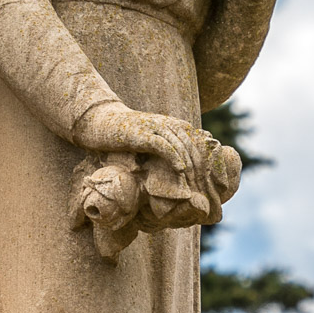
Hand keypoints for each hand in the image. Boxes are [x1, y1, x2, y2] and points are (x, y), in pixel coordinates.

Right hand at [72, 100, 205, 176]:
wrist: (103, 122)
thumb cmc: (129, 136)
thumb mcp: (153, 142)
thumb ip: (169, 151)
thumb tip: (185, 174)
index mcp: (177, 126)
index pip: (201, 145)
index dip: (208, 164)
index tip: (210, 184)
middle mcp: (170, 124)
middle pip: (195, 148)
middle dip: (201, 170)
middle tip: (204, 190)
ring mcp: (157, 127)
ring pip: (182, 148)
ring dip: (190, 168)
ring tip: (194, 186)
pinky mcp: (144, 134)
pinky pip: (165, 146)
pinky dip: (175, 159)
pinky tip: (180, 171)